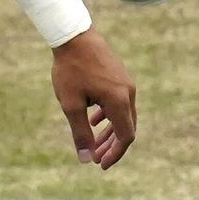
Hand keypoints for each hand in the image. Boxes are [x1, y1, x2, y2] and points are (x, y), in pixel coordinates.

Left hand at [51, 30, 137, 168]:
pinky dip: (109, 116)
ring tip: (95, 144)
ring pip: (123, 115)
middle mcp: (128, 93)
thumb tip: (86, 159)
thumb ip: (80, 133)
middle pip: (127, 128)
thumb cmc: (70, 69)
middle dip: (112, 146)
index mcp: (118, 101)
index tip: (99, 164)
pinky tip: (94, 120)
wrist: (74, 35)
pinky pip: (119, 103)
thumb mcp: (71, 104)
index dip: (114, 154)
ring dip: (110, 132)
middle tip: (96, 159)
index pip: (125, 137)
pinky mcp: (120, 76)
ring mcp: (126, 83)